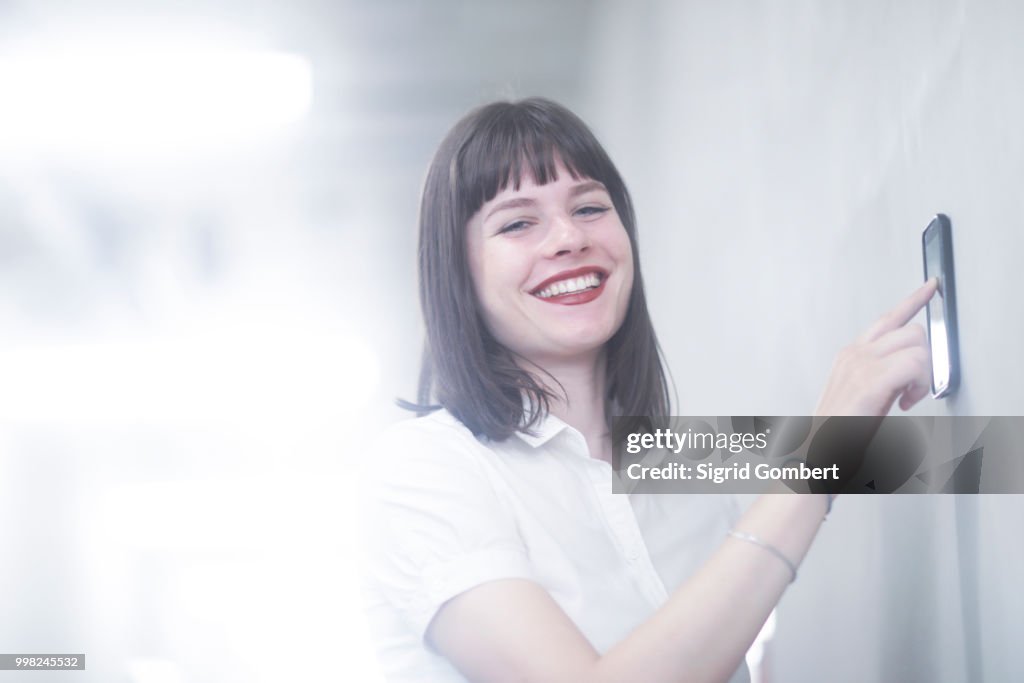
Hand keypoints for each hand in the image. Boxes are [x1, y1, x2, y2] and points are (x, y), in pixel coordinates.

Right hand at [814, 278, 937, 416]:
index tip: (930, 288)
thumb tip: (910, 372)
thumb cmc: (840, 427)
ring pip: (916, 345)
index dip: (913, 300)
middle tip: (913, 387)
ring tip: (908, 395)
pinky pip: (915, 364)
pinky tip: (906, 402)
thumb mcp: (863, 395)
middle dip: (925, 359)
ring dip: (923, 373)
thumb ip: (883, 377)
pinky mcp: (870, 381)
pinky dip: (920, 385)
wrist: (817, 447)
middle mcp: (855, 354)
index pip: (888, 319)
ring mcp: (861, 365)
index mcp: (852, 355)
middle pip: (911, 331)